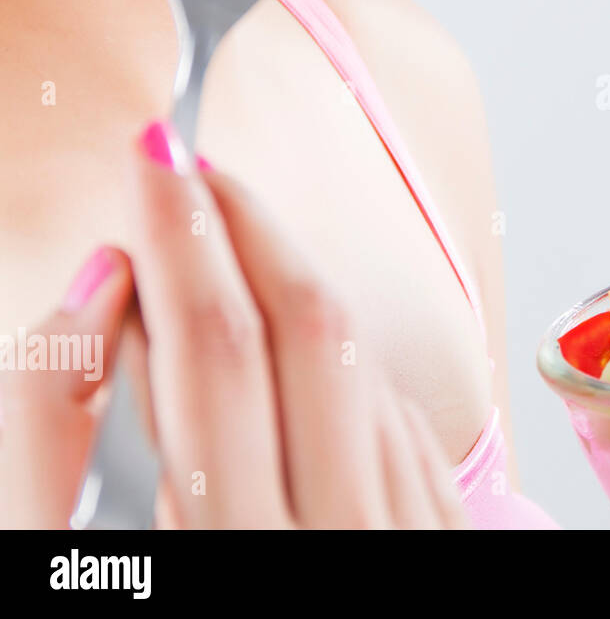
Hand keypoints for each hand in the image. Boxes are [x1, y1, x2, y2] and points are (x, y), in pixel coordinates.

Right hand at [0, 121, 467, 528]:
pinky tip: (300, 350)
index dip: (181, 236)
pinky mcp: (446, 541)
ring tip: (232, 241)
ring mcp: (410, 537)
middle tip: (191, 168)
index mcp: (233, 549)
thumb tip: (107, 285)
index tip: (154, 154)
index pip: (215, 348)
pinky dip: (346, 368)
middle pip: (310, 328)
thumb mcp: (71, 568)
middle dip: (245, 225)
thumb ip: (50, 441)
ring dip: (296, 287)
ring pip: (366, 365)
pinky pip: (405, 422)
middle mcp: (341, 538)